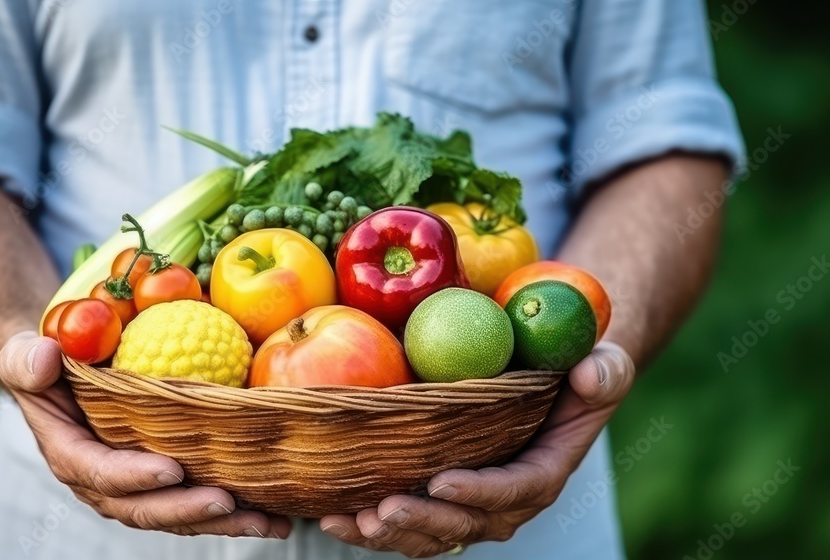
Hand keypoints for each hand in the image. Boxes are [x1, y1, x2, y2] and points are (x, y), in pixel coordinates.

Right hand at [0, 331, 291, 538]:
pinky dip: (235, 511)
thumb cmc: (47, 359)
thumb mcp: (28, 354)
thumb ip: (27, 360)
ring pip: (178, 515)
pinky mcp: (164, 482)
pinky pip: (196, 501)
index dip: (133, 477)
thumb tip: (44, 357)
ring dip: (222, 522)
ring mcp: (136, 486)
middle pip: (144, 508)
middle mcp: (102, 481)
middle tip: (229, 502)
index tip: (171, 469)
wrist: (62, 373)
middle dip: (187, 510)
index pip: (99, 473)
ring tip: (267, 521)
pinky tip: (275, 513)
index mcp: (70, 454)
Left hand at [319, 342, 634, 556]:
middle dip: (423, 519)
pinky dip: (367, 525)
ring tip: (351, 520)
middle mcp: (503, 500)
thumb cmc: (575, 369)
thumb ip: (604, 374)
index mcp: (542, 473)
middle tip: (383, 508)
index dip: (480, 492)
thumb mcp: (602, 364)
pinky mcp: (437, 498)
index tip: (442, 480)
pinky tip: (330, 516)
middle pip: (463, 522)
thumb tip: (588, 376)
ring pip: (428, 533)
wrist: (550, 381)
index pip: (514, 491)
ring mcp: (468, 503)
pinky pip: (404, 523)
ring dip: (388, 532)